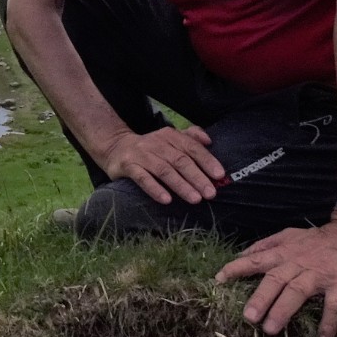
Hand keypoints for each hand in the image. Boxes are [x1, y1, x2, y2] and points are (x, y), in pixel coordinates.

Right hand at [98, 126, 225, 204]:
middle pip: (180, 160)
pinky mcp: (128, 166)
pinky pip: (142, 178)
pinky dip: (155, 189)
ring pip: (164, 170)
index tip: (220, 175)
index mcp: (170, 136)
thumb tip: (209, 140)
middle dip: (197, 177)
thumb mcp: (170, 138)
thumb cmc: (151, 147)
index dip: (207, 160)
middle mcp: (156, 143)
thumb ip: (190, 137)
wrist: (116, 146)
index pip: (191, 147)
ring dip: (181, 185)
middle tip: (211, 193)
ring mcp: (142, 155)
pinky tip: (166, 200)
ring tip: (195, 199)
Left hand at [214, 216, 336, 336]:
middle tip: (247, 316)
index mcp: (285, 252)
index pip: (256, 259)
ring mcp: (320, 274)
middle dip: (260, 297)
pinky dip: (329, 322)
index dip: (237, 268)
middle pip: (276, 279)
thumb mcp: (290, 235)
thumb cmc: (320, 239)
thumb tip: (241, 255)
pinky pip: (335, 304)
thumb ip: (266, 245)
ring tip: (270, 329)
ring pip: (298, 291)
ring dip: (284, 309)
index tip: (218, 279)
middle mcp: (299, 263)